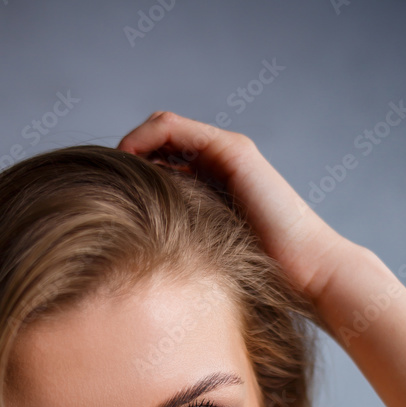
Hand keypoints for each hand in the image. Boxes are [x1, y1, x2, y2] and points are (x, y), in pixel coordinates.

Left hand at [117, 110, 358, 307]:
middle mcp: (219, 165)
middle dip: (126, 157)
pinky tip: (126, 160)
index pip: (160, 162)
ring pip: (163, 128)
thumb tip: (130, 262)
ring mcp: (227, 154)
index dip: (129, 173)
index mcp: (211, 187)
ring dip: (130, 143)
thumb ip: (176, 248)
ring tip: (108, 169)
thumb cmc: (260, 278)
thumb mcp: (202, 260)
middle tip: (99, 181)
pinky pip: (175, 129)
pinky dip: (145, 137)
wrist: (306, 273)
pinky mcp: (233, 152)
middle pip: (158, 141)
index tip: (101, 195)